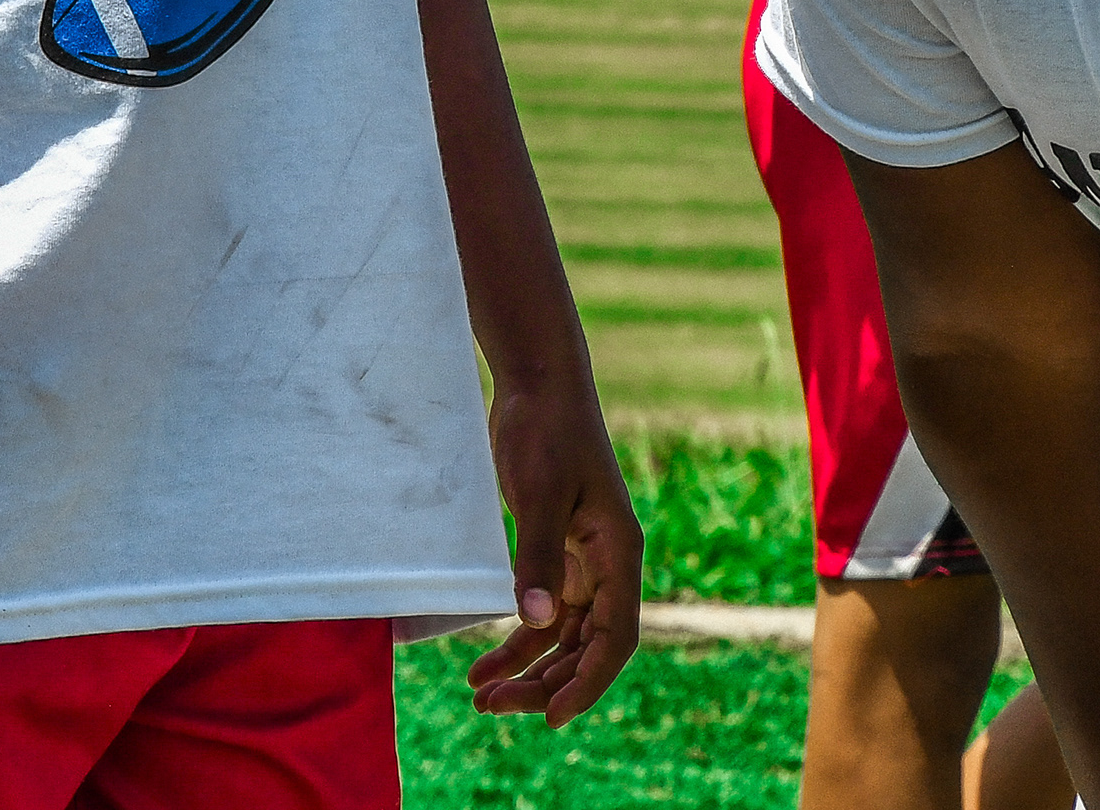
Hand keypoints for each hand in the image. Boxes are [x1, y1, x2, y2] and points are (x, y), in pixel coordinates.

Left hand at [468, 376, 641, 724]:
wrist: (536, 382)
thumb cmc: (545, 430)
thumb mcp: (538, 492)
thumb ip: (538, 557)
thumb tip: (535, 622)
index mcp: (619, 551)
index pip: (616, 637)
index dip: (588, 682)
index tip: (551, 717)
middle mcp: (607, 563)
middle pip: (586, 646)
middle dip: (544, 682)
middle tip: (492, 705)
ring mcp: (582, 559)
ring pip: (561, 635)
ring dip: (526, 668)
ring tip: (479, 695)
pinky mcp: (555, 550)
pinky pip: (542, 611)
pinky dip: (516, 639)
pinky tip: (482, 662)